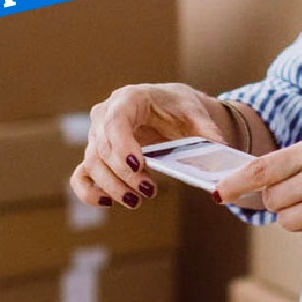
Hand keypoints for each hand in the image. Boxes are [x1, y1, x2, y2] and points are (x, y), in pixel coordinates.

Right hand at [71, 82, 229, 210]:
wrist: (169, 106)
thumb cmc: (179, 105)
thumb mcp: (195, 112)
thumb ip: (206, 129)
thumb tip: (220, 147)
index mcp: (128, 99)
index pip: (115, 122)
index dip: (122, 145)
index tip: (138, 166)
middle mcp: (105, 116)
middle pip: (103, 149)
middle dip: (124, 175)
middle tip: (149, 191)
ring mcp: (96, 137)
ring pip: (92, 165)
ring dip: (112, 186)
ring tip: (136, 201)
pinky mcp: (96, 156)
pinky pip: (81, 175)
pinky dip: (88, 191)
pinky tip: (106, 202)